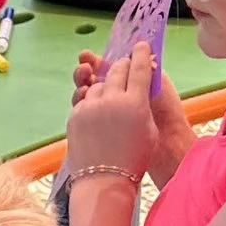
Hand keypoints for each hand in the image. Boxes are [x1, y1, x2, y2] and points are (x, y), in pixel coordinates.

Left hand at [63, 47, 164, 184]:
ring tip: (112, 97)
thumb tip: (140, 88)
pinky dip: (92, 101)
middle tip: (127, 66)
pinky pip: (85, 99)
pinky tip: (98, 110)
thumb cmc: (134, 159)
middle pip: (117, 69)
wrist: (104, 180)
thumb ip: (143, 104)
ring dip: (106, 85)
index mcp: (136, 102)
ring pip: (99, 83)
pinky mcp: (76, 114)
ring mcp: (91, 106)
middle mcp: (112, 99)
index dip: (141, 53)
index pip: (139, 67)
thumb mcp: (149, 130)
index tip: (142, 45)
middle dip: (123, 65)